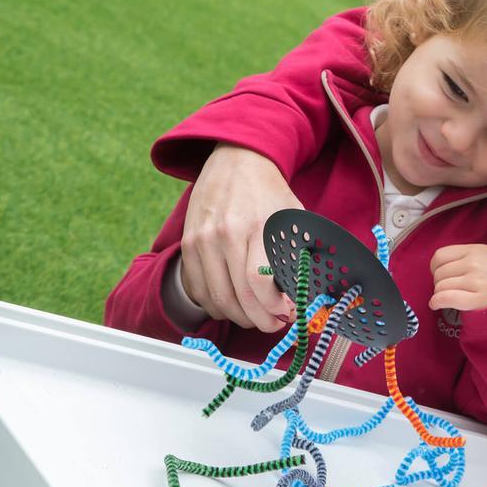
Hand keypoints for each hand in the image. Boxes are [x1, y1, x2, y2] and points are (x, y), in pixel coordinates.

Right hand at [181, 143, 302, 331]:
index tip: (285, 314)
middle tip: (273, 325)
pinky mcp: (188, 243)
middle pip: (237, 296)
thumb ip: (296, 254)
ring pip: (216, 298)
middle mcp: (225, 234)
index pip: (258, 282)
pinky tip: (233, 304)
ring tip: (255, 317)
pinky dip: (215, 305)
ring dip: (238, 317)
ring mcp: (202, 239)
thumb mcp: (293, 217)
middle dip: (259, 321)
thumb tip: (298, 295)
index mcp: (256, 227)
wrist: (236, 161)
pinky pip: (198, 289)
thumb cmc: (269, 192)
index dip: (272, 308)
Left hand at [428, 244, 486, 311]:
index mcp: (474, 250)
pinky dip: (437, 302)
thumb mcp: (486, 253)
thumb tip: (439, 267)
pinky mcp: (478, 300)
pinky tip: (436, 305)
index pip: (440, 256)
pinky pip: (447, 298)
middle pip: (439, 274)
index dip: (435, 268)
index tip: (441, 275)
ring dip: (440, 294)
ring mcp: (476, 281)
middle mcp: (473, 264)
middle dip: (439, 283)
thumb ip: (464, 255)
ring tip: (449, 297)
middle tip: (449, 289)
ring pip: (441, 287)